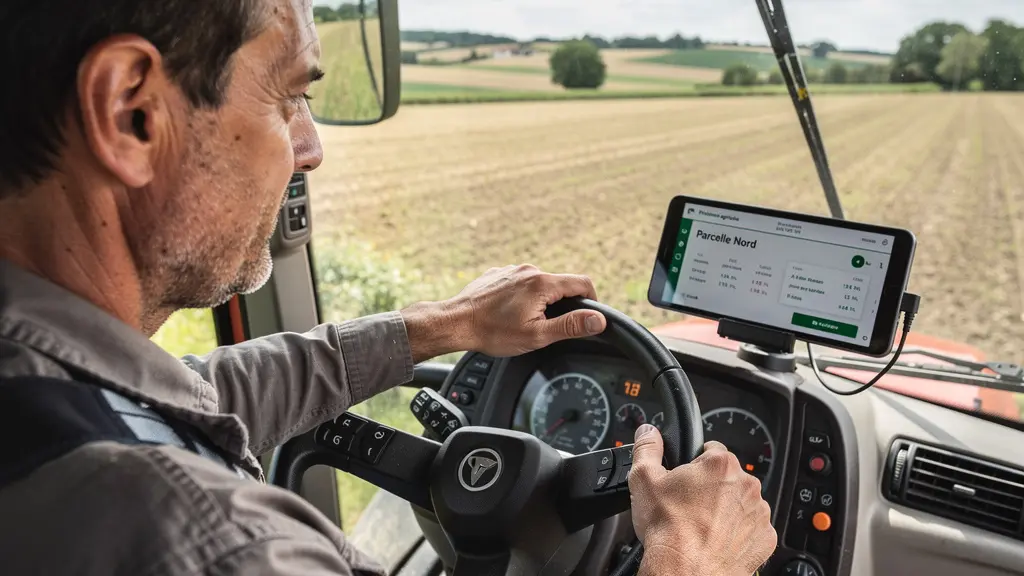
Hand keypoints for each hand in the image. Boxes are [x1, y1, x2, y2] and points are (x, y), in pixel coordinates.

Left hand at [401, 264, 606, 360]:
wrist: (455, 323)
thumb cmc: (493, 332)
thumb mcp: (537, 335)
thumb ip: (570, 326)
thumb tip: (598, 320)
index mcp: (542, 283)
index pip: (583, 283)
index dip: (592, 301)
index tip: (587, 316)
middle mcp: (528, 270)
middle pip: (560, 284)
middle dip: (561, 305)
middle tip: (548, 327)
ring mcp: (511, 270)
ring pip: (538, 284)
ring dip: (540, 301)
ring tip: (523, 322)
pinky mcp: (497, 275)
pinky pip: (519, 283)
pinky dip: (521, 297)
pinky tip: (508, 314)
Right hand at [628, 425, 776, 575]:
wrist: (686, 571)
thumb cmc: (669, 529)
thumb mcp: (644, 480)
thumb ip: (647, 449)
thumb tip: (648, 433)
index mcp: (720, 464)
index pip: (711, 450)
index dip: (695, 464)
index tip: (686, 481)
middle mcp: (745, 485)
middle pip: (727, 478)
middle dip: (711, 488)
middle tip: (689, 506)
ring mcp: (758, 512)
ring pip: (741, 503)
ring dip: (726, 510)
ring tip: (702, 526)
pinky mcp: (764, 538)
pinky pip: (752, 529)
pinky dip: (738, 533)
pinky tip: (717, 540)